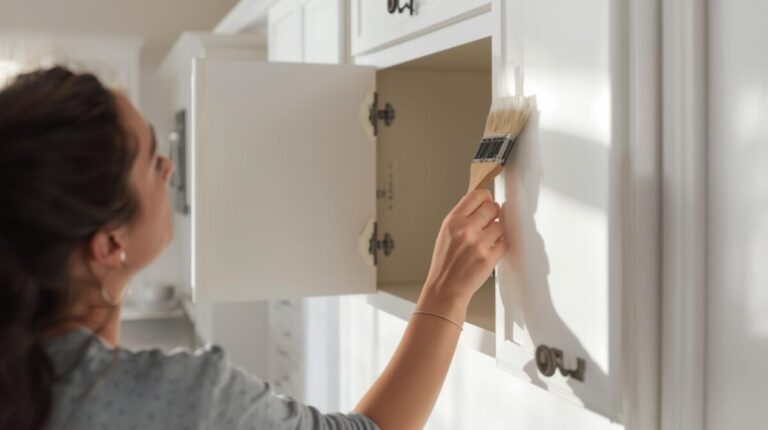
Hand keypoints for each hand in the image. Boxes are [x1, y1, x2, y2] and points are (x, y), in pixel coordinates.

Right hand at [419, 190, 508, 312]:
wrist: (445, 287)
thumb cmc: (445, 262)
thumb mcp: (446, 233)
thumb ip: (462, 217)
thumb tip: (482, 202)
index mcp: (453, 221)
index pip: (477, 195)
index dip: (485, 199)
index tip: (487, 203)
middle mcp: (465, 230)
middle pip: (492, 208)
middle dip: (493, 215)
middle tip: (488, 224)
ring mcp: (478, 244)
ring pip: (500, 226)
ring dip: (497, 233)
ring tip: (486, 241)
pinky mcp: (488, 258)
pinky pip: (505, 243)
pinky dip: (500, 247)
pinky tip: (490, 251)